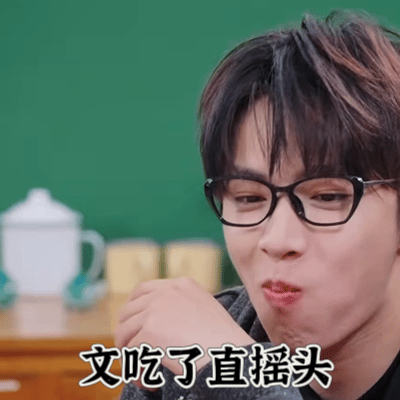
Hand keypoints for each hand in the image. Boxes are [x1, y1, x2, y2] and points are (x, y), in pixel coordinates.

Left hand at [114, 278, 254, 382]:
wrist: (232, 355)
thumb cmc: (224, 341)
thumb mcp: (204, 310)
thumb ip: (181, 307)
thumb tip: (152, 324)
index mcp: (181, 284)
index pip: (142, 289)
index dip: (132, 309)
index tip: (132, 328)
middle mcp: (166, 291)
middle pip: (127, 311)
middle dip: (127, 335)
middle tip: (135, 356)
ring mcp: (157, 309)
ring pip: (124, 332)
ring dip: (130, 354)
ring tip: (144, 371)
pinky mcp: (151, 330)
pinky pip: (131, 354)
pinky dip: (138, 371)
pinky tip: (152, 381)